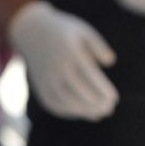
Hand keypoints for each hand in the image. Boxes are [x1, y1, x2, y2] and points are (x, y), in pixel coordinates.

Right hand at [8, 0, 118, 120]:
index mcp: (70, 53)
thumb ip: (98, 46)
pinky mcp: (40, 84)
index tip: (114, 98)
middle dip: (96, 104)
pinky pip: (52, 103)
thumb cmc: (63, 30)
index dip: (102, 91)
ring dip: (83, 111)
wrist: (30, 31)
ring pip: (65, 101)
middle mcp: (57, 67)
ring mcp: (46, 77)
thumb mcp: (83, 31)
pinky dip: (67, 111)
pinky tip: (81, 112)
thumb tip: (109, 62)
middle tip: (109, 108)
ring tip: (99, 114)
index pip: (90, 77)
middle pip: (78, 92)